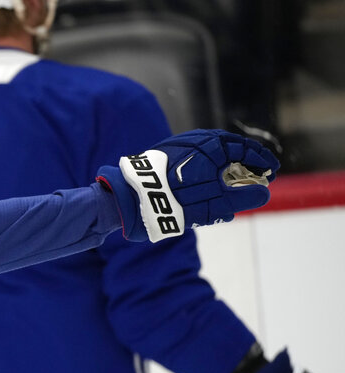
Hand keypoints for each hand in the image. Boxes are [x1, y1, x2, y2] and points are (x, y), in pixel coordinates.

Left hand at [97, 129, 278, 242]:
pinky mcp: (164, 157)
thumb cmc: (173, 200)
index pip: (244, 148)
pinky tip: (208, 185)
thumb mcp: (213, 203)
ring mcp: (177, 147)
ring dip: (225, 166)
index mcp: (211, 144)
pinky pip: (193, 160)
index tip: (271, 173)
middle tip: (256, 177)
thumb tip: (263, 194)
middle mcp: (195, 140)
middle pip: (228, 148)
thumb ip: (241, 198)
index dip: (260, 161)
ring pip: (210, 154)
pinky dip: (207, 169)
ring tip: (235, 183)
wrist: (128, 198)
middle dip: (245, 163)